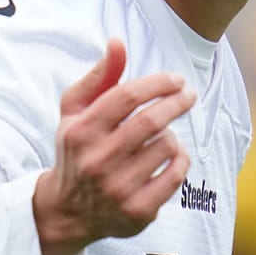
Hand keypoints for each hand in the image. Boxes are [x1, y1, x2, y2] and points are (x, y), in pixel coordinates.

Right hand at [33, 38, 195, 254]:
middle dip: (177, 102)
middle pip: (151, 121)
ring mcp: (118, 189)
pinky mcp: (137, 212)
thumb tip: (118, 42)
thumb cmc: (77, 150)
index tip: (176, 79)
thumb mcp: (75, 111)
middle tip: (188, 95)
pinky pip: (175, 175)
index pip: (127, 97)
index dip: (157, 83)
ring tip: (164, 132)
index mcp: (81, 132)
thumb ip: (99, 76)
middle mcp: (97, 161)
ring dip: (172, 133)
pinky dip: (181, 158)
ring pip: (166, 145)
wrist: (66, 211)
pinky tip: (173, 153)